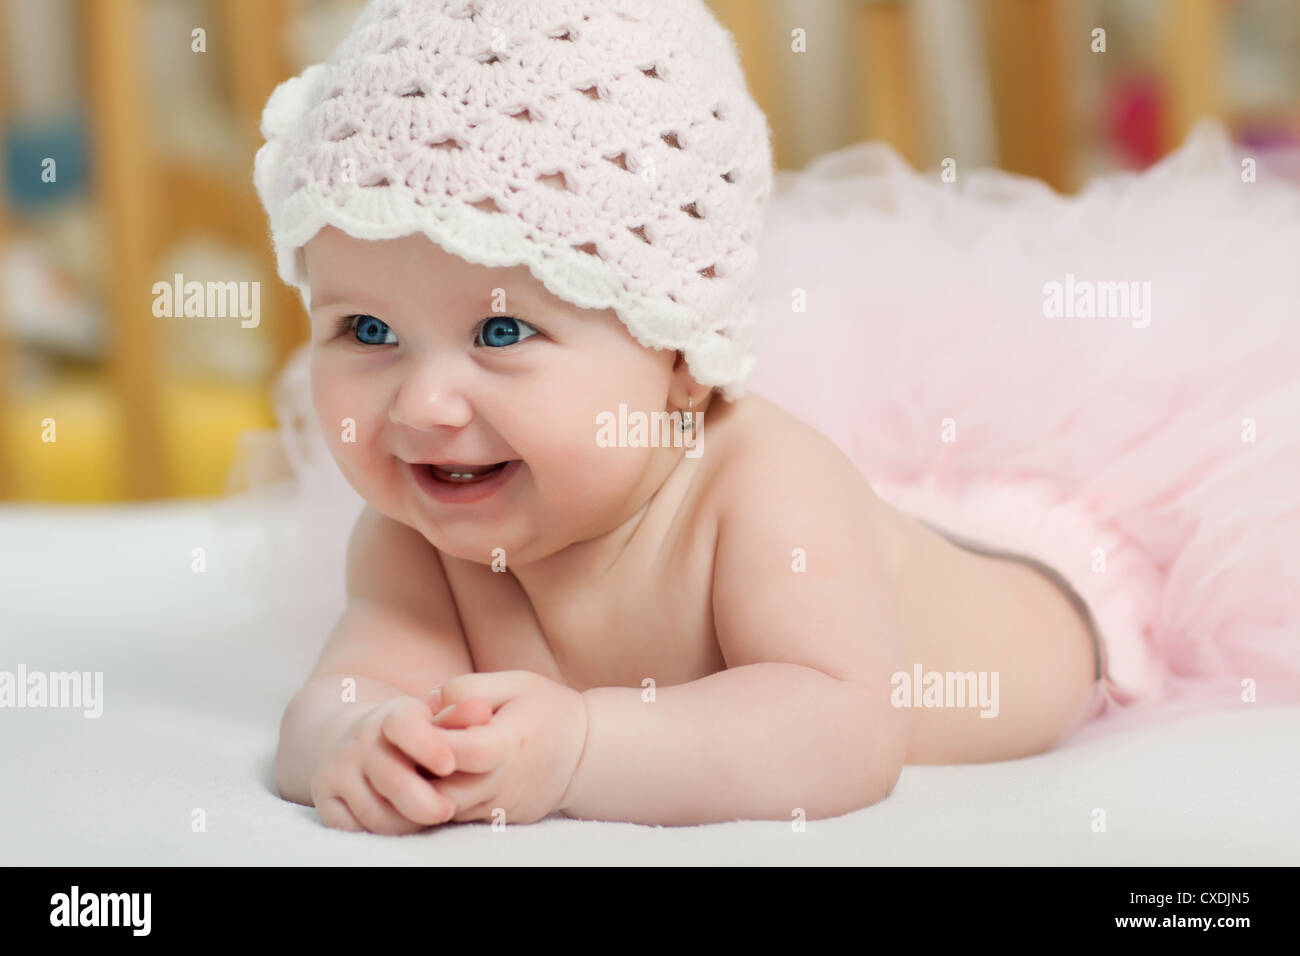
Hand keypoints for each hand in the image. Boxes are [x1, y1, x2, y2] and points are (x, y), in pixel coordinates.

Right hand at [310, 694, 493, 833]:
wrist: (353, 742)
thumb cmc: (412, 736)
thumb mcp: (434, 719)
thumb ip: (460, 719)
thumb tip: (482, 711)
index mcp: (391, 715)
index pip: (402, 725)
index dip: (427, 745)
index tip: (450, 764)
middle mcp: (358, 740)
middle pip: (391, 779)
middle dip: (425, 801)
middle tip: (449, 809)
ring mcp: (337, 771)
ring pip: (375, 811)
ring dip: (408, 822)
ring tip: (431, 817)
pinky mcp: (324, 800)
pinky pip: (355, 828)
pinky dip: (382, 832)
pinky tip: (404, 825)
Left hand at [428, 670, 588, 824]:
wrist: (585, 754)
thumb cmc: (548, 710)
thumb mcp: (515, 683)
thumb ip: (468, 688)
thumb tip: (427, 704)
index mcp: (507, 743)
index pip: (455, 752)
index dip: (429, 740)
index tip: (421, 723)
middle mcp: (503, 782)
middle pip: (441, 792)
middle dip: (420, 771)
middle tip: (414, 747)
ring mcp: (501, 806)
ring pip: (446, 808)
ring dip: (431, 787)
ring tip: (430, 759)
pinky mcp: (499, 818)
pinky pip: (460, 815)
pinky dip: (447, 798)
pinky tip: (449, 774)